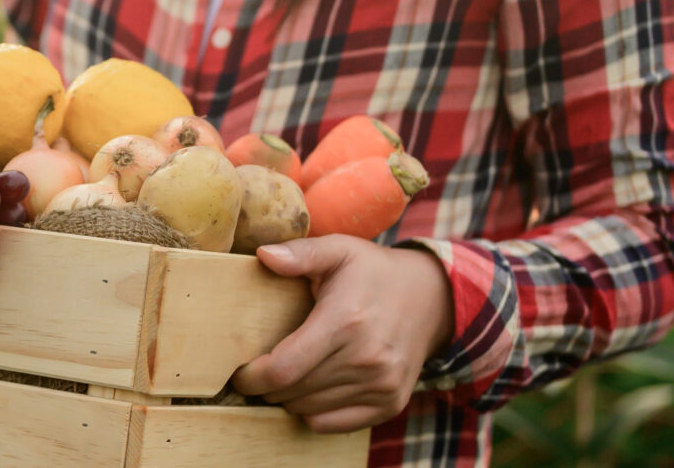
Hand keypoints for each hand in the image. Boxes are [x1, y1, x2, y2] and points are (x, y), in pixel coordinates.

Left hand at [229, 235, 453, 432]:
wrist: (432, 298)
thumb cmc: (374, 272)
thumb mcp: (340, 250)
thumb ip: (300, 253)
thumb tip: (262, 254)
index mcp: (345, 321)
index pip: (284, 368)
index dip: (253, 377)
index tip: (240, 372)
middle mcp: (367, 358)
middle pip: (292, 393)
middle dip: (266, 386)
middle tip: (261, 370)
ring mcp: (382, 385)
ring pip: (308, 410)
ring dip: (289, 397)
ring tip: (289, 374)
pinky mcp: (390, 403)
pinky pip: (331, 424)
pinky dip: (313, 412)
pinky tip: (313, 387)